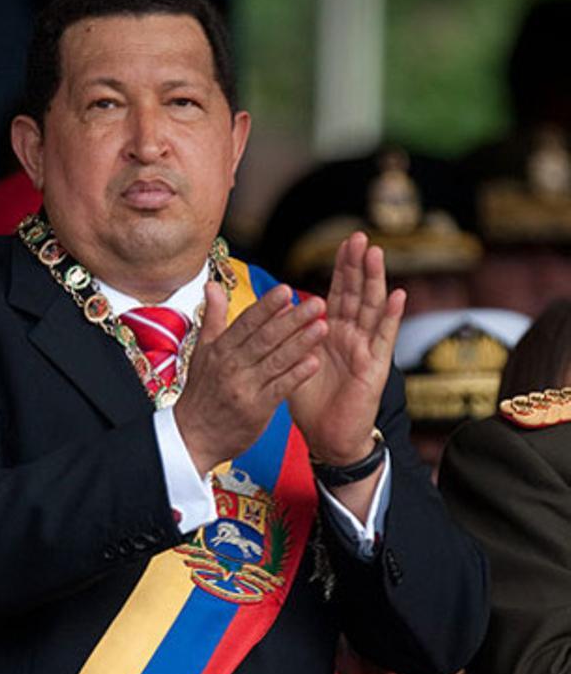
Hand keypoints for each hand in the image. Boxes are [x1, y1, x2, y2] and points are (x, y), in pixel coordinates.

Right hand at [175, 280, 326, 473]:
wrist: (192, 436)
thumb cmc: (201, 392)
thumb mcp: (201, 351)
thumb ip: (213, 317)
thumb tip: (213, 285)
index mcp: (219, 349)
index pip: (246, 322)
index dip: (266, 306)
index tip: (286, 289)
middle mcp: (231, 366)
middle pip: (265, 338)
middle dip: (293, 319)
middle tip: (317, 303)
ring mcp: (244, 387)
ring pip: (276, 360)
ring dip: (301, 343)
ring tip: (323, 326)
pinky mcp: (256, 409)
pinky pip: (280, 388)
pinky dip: (297, 374)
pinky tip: (315, 361)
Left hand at [289, 232, 405, 463]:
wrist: (327, 436)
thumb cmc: (311, 400)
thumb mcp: (292, 360)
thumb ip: (287, 335)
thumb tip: (274, 309)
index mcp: (330, 332)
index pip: (338, 292)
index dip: (342, 268)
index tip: (344, 242)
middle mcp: (351, 336)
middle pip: (357, 293)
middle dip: (358, 265)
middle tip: (360, 237)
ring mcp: (365, 349)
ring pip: (371, 308)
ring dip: (375, 281)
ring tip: (376, 254)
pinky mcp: (374, 367)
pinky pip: (384, 338)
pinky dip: (391, 316)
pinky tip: (398, 295)